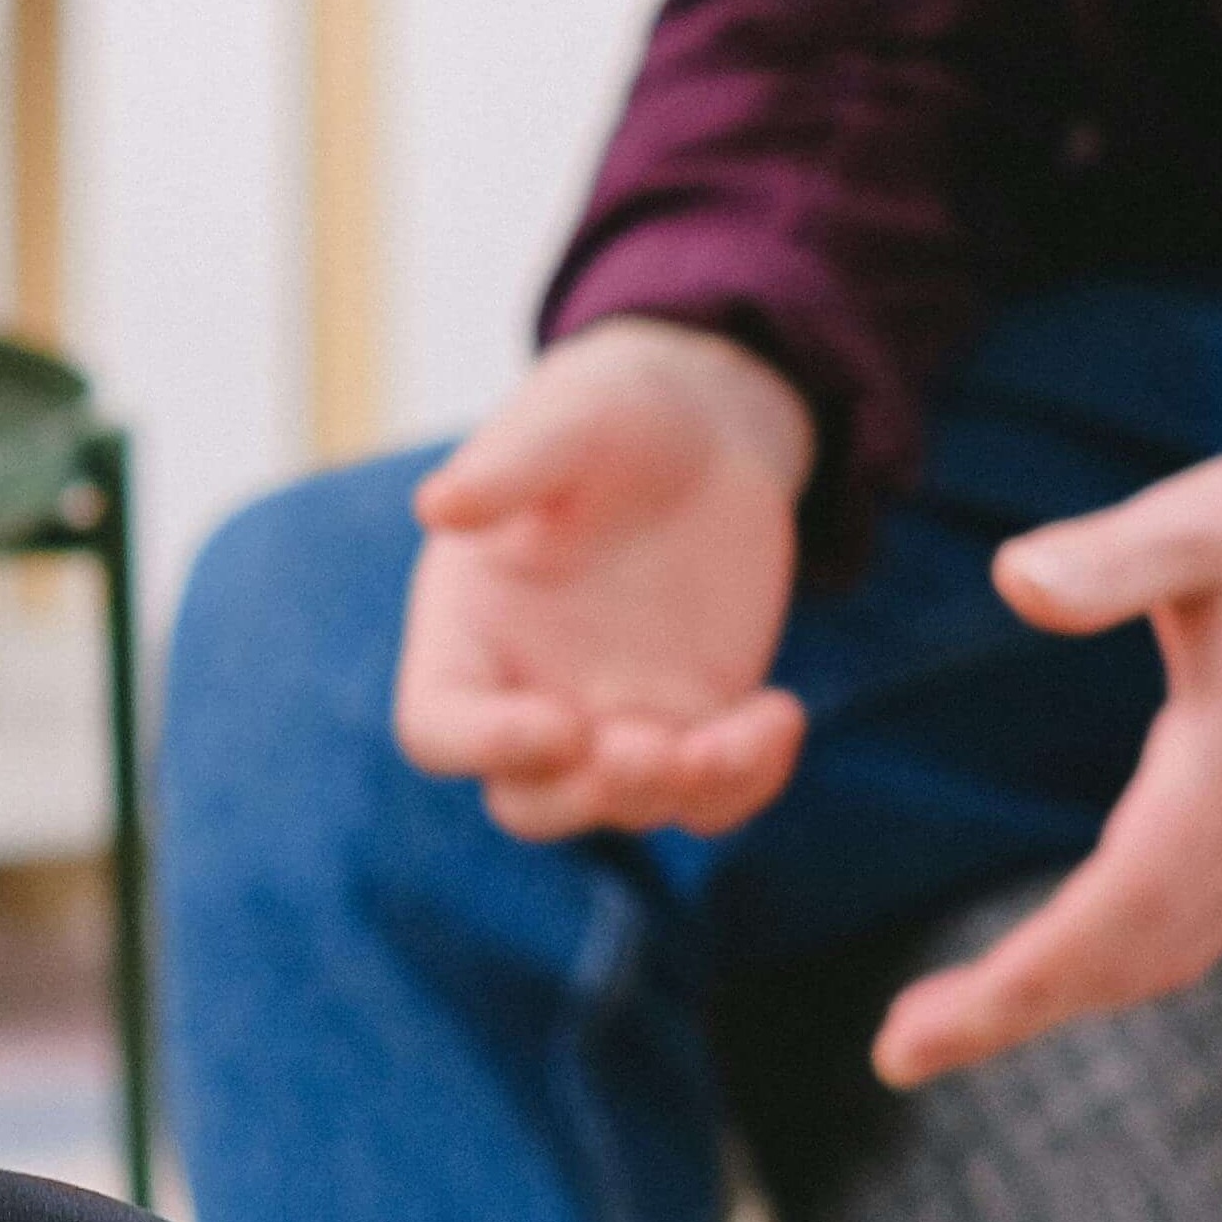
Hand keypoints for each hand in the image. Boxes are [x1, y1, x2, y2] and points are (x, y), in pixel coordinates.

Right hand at [395, 320, 817, 841]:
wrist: (698, 428)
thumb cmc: (605, 415)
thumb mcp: (563, 420)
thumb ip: (506, 466)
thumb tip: (439, 504)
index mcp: (467, 634)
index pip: (440, 727)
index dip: (486, 745)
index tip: (559, 724)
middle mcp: (530, 693)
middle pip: (530, 802)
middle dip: (586, 796)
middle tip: (652, 750)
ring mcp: (615, 718)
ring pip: (632, 805)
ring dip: (680, 791)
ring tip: (739, 736)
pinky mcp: (695, 721)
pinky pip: (714, 790)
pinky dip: (750, 779)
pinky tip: (783, 714)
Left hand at [872, 383, 1221, 1087]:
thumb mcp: (1213, 520)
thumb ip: (1113, 556)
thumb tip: (1014, 580)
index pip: (1113, 912)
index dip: (1016, 984)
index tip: (916, 1035)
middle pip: (1130, 962)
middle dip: (1014, 1013)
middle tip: (900, 1052)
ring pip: (1163, 958)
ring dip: (1059, 998)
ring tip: (947, 1024)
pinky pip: (1187, 933)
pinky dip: (1110, 965)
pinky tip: (1052, 963)